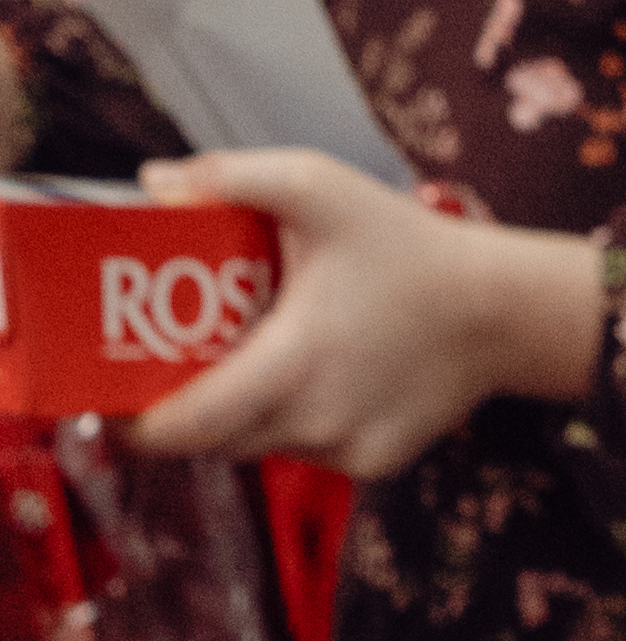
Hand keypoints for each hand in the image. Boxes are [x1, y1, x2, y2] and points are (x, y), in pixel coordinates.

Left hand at [129, 150, 604, 476]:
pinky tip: (305, 372)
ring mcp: (347, 451)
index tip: (113, 408)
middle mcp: (317, 423)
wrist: (497, 312)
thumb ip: (225, 177)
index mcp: (293, 362)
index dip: (143, 426)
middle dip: (182, 412)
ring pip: (260, 445)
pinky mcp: (372, 463)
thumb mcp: (313, 185)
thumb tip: (152, 186)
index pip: (195, 423)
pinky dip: (288, 419)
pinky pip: (304, 448)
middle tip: (158, 369)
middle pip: (217, 439)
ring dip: (236, 412)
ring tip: (238, 357)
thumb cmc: (405, 246)